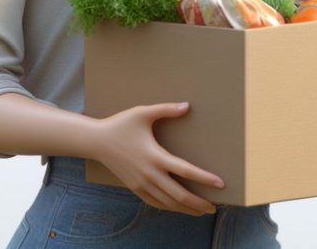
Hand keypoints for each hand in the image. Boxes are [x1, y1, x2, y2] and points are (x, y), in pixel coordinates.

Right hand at [92, 102, 224, 216]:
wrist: (96, 141)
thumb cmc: (120, 124)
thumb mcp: (143, 113)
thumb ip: (166, 109)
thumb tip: (187, 106)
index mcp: (154, 156)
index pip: (185, 171)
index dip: (204, 178)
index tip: (220, 184)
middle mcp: (149, 173)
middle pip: (179, 194)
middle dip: (198, 203)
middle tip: (215, 207)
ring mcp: (141, 183)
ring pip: (168, 202)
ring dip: (186, 208)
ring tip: (202, 211)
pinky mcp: (134, 187)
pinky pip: (155, 203)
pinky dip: (170, 207)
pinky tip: (179, 208)